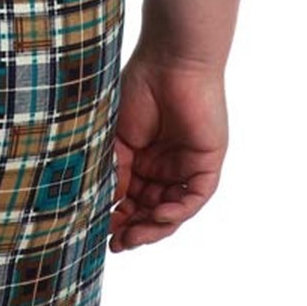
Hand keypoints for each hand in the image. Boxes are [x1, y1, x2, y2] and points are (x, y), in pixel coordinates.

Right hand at [109, 46, 227, 250]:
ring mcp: (186, 166)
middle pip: (151, 210)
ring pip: (172, 209)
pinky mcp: (207, 163)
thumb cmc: (138, 89)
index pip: (131, 198)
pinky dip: (178, 210)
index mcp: (141, 158)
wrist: (170, 62)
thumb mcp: (118, 139)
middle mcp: (164, 166)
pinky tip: (160, 215)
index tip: (99, 233)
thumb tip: (105, 207)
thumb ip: (116, 173)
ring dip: (154, 226)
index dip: (117, 218)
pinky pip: (195, 196)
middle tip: (116, 243)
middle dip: (134, 229)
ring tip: (133, 236)